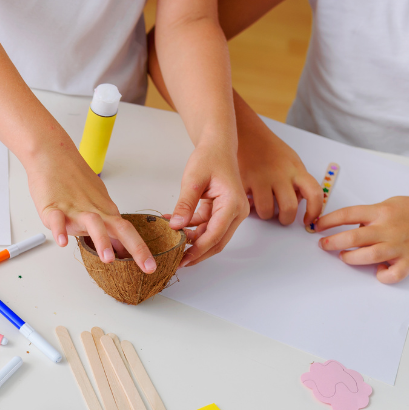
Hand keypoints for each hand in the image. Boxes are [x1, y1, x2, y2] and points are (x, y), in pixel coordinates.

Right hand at [28, 147, 157, 273]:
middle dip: (136, 248)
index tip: (151, 266)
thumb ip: (106, 224)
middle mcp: (94, 211)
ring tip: (107, 258)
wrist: (53, 156)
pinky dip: (59, 230)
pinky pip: (57, 220)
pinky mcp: (53, 207)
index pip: (128, 232)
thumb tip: (120, 246)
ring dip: (102, 241)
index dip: (141, 250)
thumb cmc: (72, 179)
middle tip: (147, 266)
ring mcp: (74, 209)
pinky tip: (62, 242)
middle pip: (120, 228)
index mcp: (105, 211)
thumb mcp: (96, 202)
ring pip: (93, 224)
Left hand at [169, 140, 248, 266]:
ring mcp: (231, 213)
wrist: (217, 146)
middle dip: (196, 254)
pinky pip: (207, 227)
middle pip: (217, 242)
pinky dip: (191, 230)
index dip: (197, 250)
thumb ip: (185, 204)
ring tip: (171, 245)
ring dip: (192, 242)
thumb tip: (176, 226)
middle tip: (176, 263)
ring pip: (212, 237)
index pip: (214, 235)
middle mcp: (236, 212)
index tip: (181, 260)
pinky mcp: (222, 211)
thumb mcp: (193, 180)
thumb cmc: (209, 158)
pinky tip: (173, 227)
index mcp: (232, 204)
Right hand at [238, 116, 322, 227]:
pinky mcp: (243, 181)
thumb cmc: (269, 149)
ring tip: (263, 207)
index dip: (314, 211)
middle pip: (289, 208)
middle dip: (286, 219)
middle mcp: (280, 174)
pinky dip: (249, 206)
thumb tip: (300, 201)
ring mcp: (261, 178)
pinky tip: (250, 198)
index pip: (315, 193)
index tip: (308, 219)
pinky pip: (248, 205)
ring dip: (266, 214)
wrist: (246, 133)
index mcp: (296, 169)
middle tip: (281, 217)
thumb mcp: (291, 161)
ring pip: (267, 211)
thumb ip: (298, 180)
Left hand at [314, 193, 408, 283]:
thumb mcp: (392, 204)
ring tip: (345, 256)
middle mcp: (389, 228)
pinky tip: (378, 271)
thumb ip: (371, 215)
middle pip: (352, 238)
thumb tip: (350, 228)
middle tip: (324, 245)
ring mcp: (400, 246)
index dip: (328, 221)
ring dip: (350, 259)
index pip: (348, 214)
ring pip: (367, 257)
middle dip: (332, 243)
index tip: (316, 227)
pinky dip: (381, 276)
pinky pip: (390, 275)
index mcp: (383, 211)